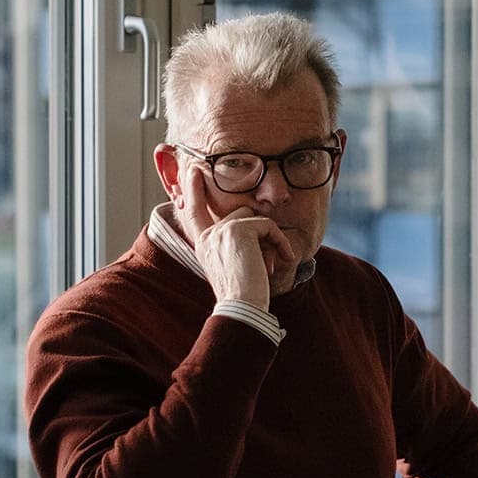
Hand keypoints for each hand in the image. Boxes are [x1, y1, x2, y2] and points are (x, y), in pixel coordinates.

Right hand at [180, 163, 294, 309]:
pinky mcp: (239, 230)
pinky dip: (281, 242)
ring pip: (255, 218)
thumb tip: (259, 225)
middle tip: (272, 263)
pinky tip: (284, 260)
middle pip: (240, 213)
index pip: (194, 211)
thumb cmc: (243, 294)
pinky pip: (268, 226)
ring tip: (271, 266)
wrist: (242, 306)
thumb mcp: (234, 266)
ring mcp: (222, 230)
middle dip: (261, 233)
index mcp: (203, 244)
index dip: (193, 190)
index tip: (193, 171)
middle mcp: (209, 235)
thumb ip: (237, 244)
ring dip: (271, 240)